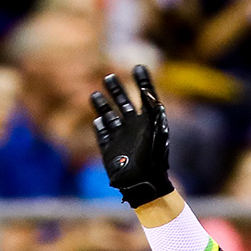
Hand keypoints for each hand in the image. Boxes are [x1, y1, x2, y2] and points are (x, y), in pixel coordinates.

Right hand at [89, 66, 173, 208]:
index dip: (143, 82)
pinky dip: (100, 127)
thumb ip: (153, 111)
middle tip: (109, 76)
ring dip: (102, 106)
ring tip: (95, 94)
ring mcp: (121, 138)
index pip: (146, 97)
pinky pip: (103, 135)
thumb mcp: (155, 131)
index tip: (138, 67)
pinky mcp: (110, 150)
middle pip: (124, 103)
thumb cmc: (153, 158)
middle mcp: (134, 128)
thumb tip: (148, 92)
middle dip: (117, 90)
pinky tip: (98, 120)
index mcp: (148, 122)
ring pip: (110, 117)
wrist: (142, 183)